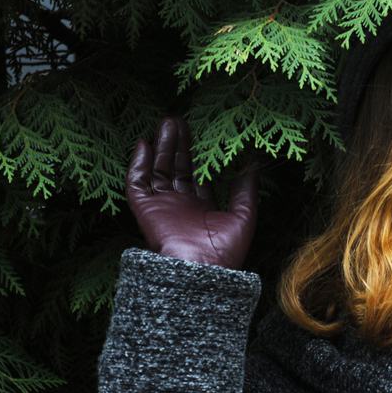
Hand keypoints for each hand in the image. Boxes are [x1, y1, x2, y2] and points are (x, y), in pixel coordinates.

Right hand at [125, 116, 261, 268]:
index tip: (201, 131)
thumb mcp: (244, 215)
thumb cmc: (225, 251)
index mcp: (203, 208)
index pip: (198, 174)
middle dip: (178, 145)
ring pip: (158, 170)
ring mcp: (162, 207)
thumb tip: (255, 161)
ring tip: (166, 123)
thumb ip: (246, 188)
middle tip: (179, 120)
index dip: (198, 153)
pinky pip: (137, 183)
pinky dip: (137, 164)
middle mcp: (180, 206)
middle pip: (176, 168)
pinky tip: (143, 144)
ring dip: (161, 147)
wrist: (201, 272)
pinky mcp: (145, 210)